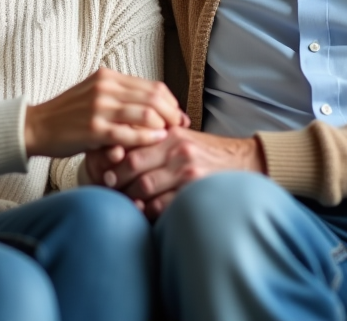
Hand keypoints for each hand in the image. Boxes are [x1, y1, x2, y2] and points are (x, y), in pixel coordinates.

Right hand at [24, 69, 186, 158]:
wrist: (36, 127)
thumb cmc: (68, 115)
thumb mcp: (94, 94)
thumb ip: (120, 96)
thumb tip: (153, 105)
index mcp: (108, 77)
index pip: (153, 86)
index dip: (171, 102)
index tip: (178, 115)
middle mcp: (105, 88)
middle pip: (154, 98)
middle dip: (173, 114)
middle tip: (181, 127)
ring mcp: (99, 108)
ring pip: (146, 114)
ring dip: (164, 126)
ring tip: (170, 136)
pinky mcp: (93, 129)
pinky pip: (129, 133)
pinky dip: (147, 138)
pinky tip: (156, 142)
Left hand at [93, 128, 264, 218]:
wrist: (243, 163)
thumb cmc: (206, 152)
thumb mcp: (182, 139)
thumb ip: (155, 142)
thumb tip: (117, 150)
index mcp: (170, 135)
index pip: (131, 145)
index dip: (112, 160)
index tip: (103, 171)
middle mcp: (177, 150)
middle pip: (133, 166)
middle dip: (116, 180)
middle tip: (106, 188)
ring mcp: (187, 171)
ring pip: (143, 187)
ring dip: (128, 198)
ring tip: (120, 202)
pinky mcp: (194, 191)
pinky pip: (161, 205)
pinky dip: (147, 211)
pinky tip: (142, 212)